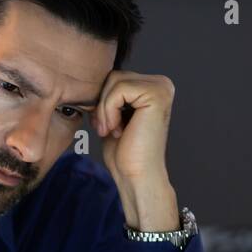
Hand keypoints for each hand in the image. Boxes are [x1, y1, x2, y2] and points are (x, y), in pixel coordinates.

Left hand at [92, 71, 178, 231]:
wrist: (135, 176)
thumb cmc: (124, 152)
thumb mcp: (112, 116)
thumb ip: (108, 95)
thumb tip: (89, 77)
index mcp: (153, 87)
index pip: (114, 78)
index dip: (102, 102)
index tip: (106, 126)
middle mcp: (161, 84)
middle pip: (113, 76)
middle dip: (102, 105)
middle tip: (107, 130)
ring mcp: (161, 87)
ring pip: (114, 81)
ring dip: (105, 110)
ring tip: (112, 131)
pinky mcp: (156, 94)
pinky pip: (118, 91)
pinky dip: (109, 111)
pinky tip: (117, 130)